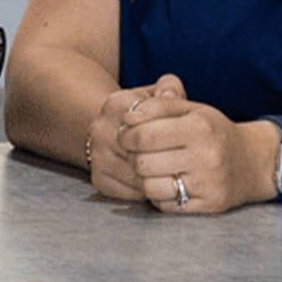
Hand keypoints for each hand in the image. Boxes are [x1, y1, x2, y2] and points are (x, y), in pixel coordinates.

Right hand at [87, 74, 184, 200]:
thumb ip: (169, 88)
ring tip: (175, 174)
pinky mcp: (98, 179)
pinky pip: (130, 193)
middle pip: (141, 154)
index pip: (146, 126)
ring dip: (159, 179)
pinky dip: (148, 192)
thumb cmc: (143, 113)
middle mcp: (100, 129)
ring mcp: (97, 156)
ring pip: (137, 176)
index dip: (168, 136)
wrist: (114, 129)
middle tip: (184, 164)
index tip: (182, 141)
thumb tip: (172, 96)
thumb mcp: (155, 94)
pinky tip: (159, 183)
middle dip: (165, 161)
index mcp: (114, 104)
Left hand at [118, 92, 275, 213]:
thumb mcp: (190, 108)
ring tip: (146, 166)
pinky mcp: (209, 207)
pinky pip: (166, 205)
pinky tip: (162, 181)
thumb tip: (128, 116)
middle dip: (132, 156)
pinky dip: (157, 194)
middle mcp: (206, 158)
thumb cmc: (213, 131)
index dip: (127, 135)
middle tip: (133, 151)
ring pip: (151, 187)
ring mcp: (208, 185)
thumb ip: (158, 106)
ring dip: (142, 177)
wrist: (252, 162)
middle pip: (145, 162)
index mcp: (199, 128)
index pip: (146, 135)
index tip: (124, 133)